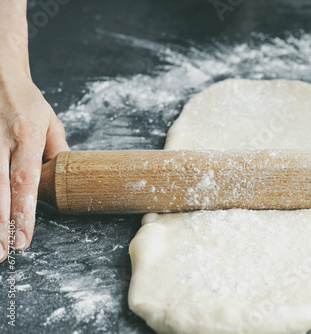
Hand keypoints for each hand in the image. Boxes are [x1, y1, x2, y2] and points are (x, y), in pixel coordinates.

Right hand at [0, 75, 68, 260]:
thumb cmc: (26, 99)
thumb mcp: (50, 121)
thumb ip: (57, 151)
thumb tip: (64, 178)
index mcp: (27, 136)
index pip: (26, 180)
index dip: (25, 211)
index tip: (25, 238)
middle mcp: (1, 141)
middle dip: (0, 223)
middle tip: (3, 252)